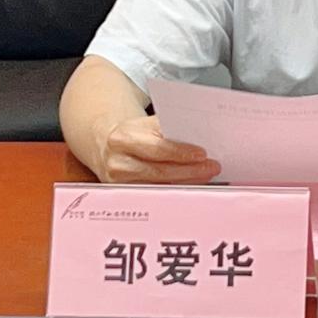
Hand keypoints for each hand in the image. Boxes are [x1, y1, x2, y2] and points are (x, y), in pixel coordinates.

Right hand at [97, 114, 221, 183]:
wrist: (106, 145)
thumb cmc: (134, 133)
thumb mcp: (145, 124)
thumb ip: (167, 129)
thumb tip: (200, 133)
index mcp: (123, 138)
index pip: (157, 147)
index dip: (181, 152)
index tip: (202, 154)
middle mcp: (118, 161)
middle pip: (159, 170)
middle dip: (190, 170)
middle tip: (212, 167)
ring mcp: (119, 181)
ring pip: (159, 184)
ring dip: (186, 181)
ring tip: (206, 175)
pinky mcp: (125, 194)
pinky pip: (155, 192)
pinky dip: (176, 188)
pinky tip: (190, 184)